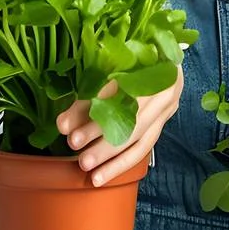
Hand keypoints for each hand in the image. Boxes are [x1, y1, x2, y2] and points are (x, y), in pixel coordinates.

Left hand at [56, 64, 182, 185]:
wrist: (161, 53)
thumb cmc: (128, 57)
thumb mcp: (108, 64)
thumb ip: (87, 92)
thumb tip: (63, 124)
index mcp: (148, 62)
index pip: (115, 88)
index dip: (89, 107)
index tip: (64, 125)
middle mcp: (162, 85)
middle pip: (130, 116)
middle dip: (100, 135)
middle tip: (74, 146)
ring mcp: (166, 105)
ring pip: (139, 138)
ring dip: (112, 158)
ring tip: (88, 171)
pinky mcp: (163, 121)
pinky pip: (144, 148)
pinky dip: (122, 164)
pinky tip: (102, 176)